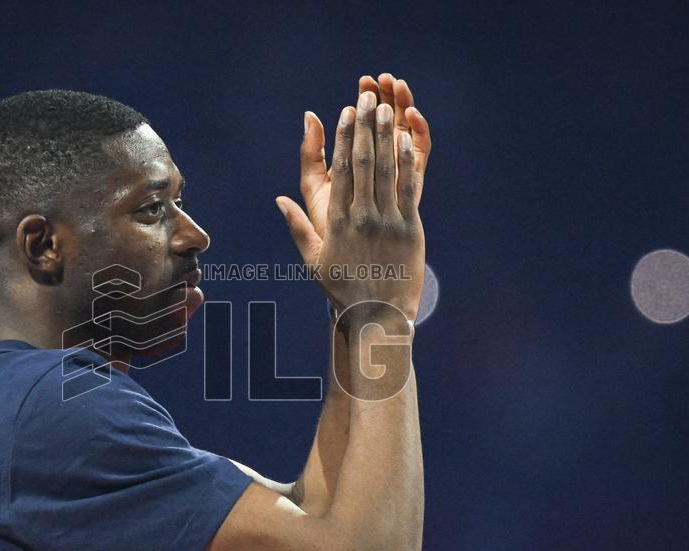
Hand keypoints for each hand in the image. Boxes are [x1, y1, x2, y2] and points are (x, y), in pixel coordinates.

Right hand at [285, 91, 426, 323]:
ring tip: (386, 108)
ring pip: (385, 169)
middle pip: (362, 161)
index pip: (338, 170)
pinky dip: (406, 161)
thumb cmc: (341, 289)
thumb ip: (296, 226)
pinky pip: (406, 188)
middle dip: (364, 126)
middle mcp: (361, 217)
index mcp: (335, 222)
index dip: (342, 137)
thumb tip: (279, 199)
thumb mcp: (312, 260)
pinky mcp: (409, 228)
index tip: (345, 113)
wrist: (377, 315)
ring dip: (386, 135)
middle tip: (366, 98)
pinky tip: (406, 139)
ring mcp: (387, 221)